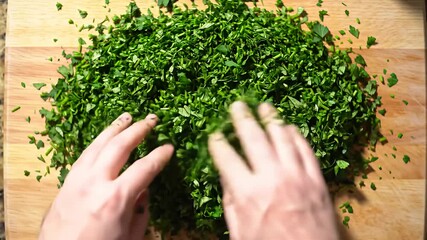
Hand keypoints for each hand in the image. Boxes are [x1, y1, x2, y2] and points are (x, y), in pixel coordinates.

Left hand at [39, 113, 173, 239]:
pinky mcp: (66, 183)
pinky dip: (96, 142)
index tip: (169, 147)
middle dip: (138, 130)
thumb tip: (143, 189)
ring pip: (98, 144)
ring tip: (126, 116)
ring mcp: (77, 180)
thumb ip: (141, 211)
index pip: (144, 168)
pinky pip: (84, 155)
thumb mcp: (130, 236)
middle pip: (119, 146)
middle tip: (151, 119)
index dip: (160, 156)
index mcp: (116, 198)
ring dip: (114, 128)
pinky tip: (103, 138)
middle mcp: (96, 183)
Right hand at [208, 102, 337, 239]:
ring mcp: (297, 176)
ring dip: (272, 120)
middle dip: (243, 119)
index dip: (218, 143)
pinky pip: (306, 150)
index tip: (214, 135)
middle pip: (254, 139)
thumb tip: (226, 177)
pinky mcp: (317, 180)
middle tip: (237, 105)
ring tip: (265, 106)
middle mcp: (271, 178)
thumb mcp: (240, 233)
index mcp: (247, 193)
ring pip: (282, 138)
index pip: (227, 158)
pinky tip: (290, 127)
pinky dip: (297, 136)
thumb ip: (231, 203)